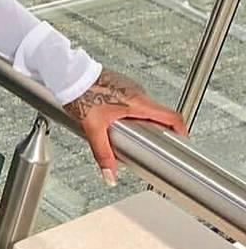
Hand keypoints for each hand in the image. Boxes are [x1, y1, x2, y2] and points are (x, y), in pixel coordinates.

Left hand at [62, 68, 187, 186]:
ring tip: (133, 135)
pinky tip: (118, 120)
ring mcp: (129, 87)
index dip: (181, 132)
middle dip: (159, 131)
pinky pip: (133, 101)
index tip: (181, 145)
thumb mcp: (93, 128)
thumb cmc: (80, 93)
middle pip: (160, 115)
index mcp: (138, 102)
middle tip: (154, 145)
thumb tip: (110, 175)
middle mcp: (137, 92)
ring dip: (143, 122)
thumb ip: (103, 154)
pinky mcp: (119, 85)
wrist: (67, 74)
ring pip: (145, 108)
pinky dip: (131, 113)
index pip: (173, 117)